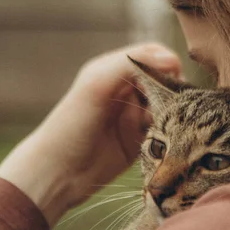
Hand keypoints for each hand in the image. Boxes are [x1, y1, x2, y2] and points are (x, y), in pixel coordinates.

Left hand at [0, 43, 181, 225]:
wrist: (57, 174)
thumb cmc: (70, 125)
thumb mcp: (96, 85)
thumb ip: (131, 65)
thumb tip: (173, 60)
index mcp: (114, 70)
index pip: (153, 55)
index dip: (167, 64)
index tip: (173, 80)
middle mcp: (125, 90)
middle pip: (164, 81)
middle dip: (171, 92)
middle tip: (166, 108)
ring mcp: (133, 117)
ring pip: (167, 107)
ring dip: (170, 115)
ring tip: (159, 128)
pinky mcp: (140, 142)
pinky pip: (164, 132)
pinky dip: (168, 134)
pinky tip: (161, 142)